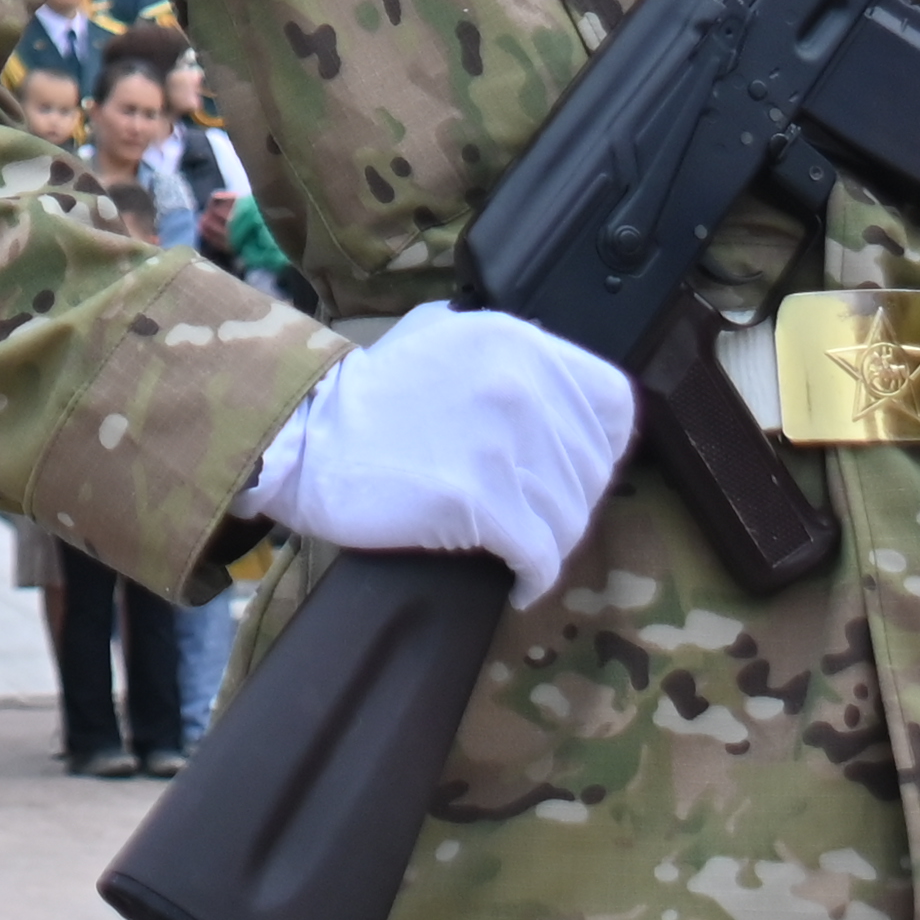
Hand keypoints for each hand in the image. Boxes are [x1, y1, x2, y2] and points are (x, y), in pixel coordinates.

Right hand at [239, 302, 637, 609]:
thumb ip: (505, 352)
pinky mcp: (481, 500)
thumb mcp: (441, 336)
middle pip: (591, 471)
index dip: (602, 448)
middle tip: (536, 524)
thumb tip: (554, 390)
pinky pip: (540, 554)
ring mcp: (502, 444)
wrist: (306, 438)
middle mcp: (521, 386)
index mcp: (520, 343)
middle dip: (569, 505)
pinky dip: (535, 577)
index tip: (574, 473)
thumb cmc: (370, 396)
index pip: (613, 405)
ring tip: (522, 554)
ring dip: (550, 545)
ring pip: (569, 517)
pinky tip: (519, 584)